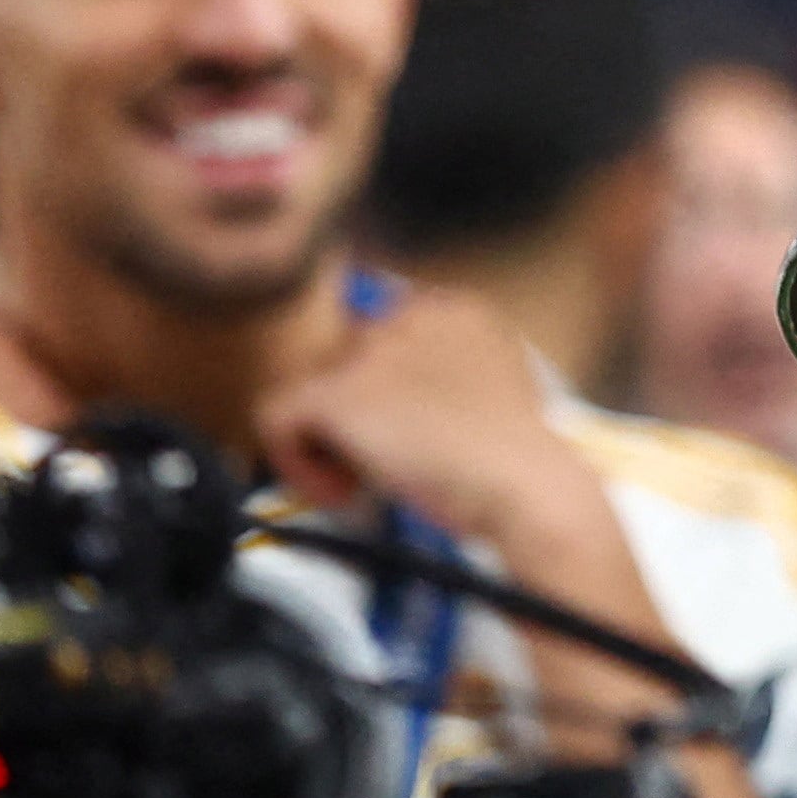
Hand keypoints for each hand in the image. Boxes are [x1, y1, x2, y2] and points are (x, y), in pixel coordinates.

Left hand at [260, 285, 610, 551]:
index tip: (402, 434)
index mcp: (452, 307)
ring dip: (325, 441)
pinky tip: (342, 490)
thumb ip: (448, 369)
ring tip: (362, 480)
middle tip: (381, 462)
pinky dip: (297, 463)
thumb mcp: (495, 385)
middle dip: (351, 416)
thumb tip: (399, 397)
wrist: (519, 479)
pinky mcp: (337, 392)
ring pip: (306, 391)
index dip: (381, 391)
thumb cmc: (516, 452)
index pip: (379, 335)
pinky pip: (276, 419)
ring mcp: (370, 351)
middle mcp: (407, 313)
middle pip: (340, 362)